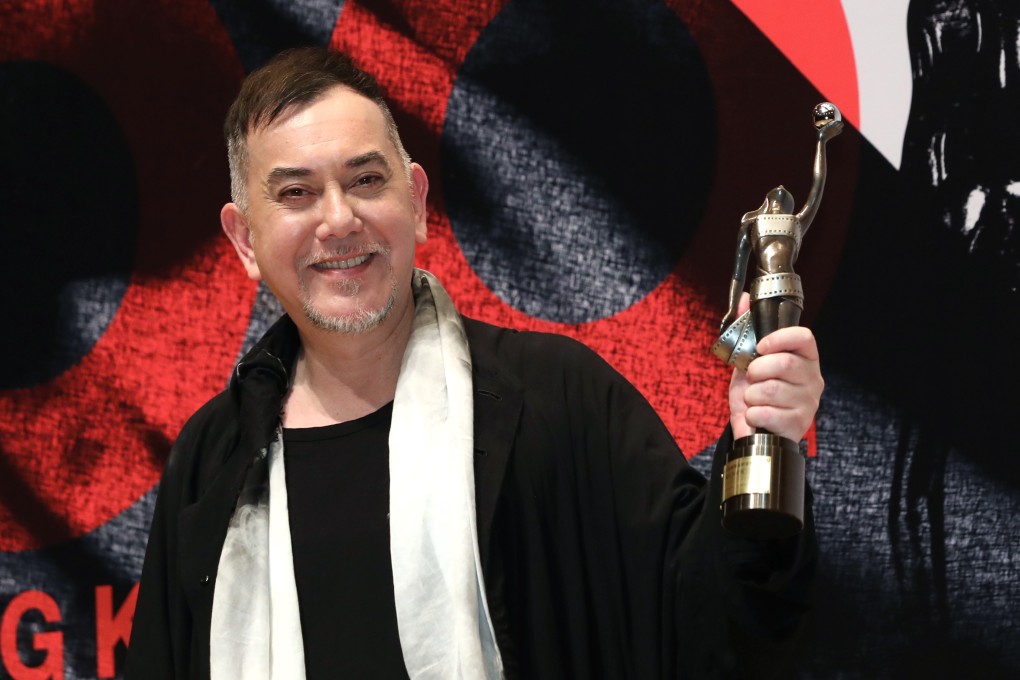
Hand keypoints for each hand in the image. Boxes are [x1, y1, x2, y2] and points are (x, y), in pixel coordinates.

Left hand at [727, 297, 823, 439]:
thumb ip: (747, 330)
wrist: (754, 431)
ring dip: (751, 395)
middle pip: (785, 363)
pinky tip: (757, 415)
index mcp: (805, 359)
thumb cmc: (755, 394)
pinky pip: (766, 412)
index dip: (780, 339)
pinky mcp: (798, 424)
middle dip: (757, 370)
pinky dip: (752, 413)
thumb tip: (745, 297)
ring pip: (771, 389)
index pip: (804, 338)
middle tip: (752, 378)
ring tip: (754, 399)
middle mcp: (812, 379)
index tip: (761, 347)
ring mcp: (808, 403)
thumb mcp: (748, 360)